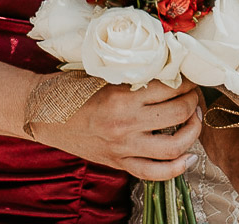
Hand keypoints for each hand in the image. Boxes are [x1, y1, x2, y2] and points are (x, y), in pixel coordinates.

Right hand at [34, 78, 202, 181]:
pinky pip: (154, 172)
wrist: (43, 113)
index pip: (170, 86)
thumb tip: (168, 67)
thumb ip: (134, 73)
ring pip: (174, 146)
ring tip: (195, 120)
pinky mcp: (118, 163)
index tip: (191, 75)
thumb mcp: (103, 73)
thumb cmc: (72, 88)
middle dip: (194, 101)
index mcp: (121, 96)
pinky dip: (177, 168)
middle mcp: (125, 124)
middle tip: (195, 94)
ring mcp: (122, 147)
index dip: (187, 79)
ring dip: (193, 132)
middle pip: (178, 113)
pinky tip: (190, 157)